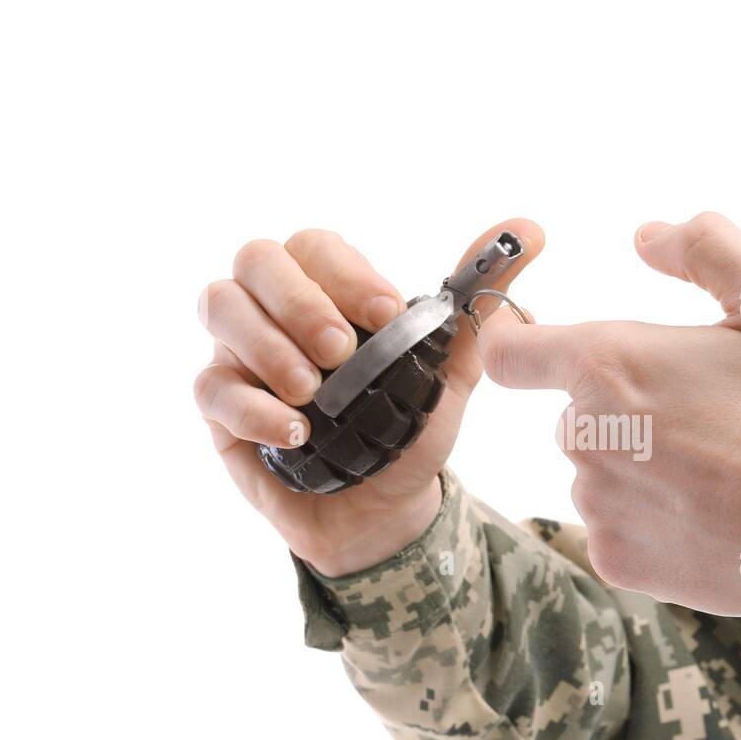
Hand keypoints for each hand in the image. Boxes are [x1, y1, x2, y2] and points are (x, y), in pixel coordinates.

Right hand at [194, 220, 543, 576]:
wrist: (384, 508)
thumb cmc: (407, 429)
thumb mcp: (450, 373)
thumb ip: (479, 308)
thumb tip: (530, 230)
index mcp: (326, 287)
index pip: (316, 245)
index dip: (347, 272)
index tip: (389, 314)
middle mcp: (273, 307)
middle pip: (255, 259)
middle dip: (299, 300)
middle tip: (341, 351)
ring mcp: (239, 353)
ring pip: (220, 308)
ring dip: (269, 345)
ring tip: (315, 392)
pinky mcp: (220, 408)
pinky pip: (211, 389)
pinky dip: (252, 406)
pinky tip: (295, 433)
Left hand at [477, 213, 740, 617]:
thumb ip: (705, 247)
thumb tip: (645, 236)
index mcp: (609, 363)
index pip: (509, 352)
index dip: (522, 345)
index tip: (544, 350)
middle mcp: (585, 436)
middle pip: (575, 414)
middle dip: (624, 409)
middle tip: (706, 418)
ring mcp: (597, 505)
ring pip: (598, 473)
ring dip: (639, 467)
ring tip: (718, 471)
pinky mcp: (616, 560)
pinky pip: (615, 527)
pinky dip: (651, 521)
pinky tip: (711, 516)